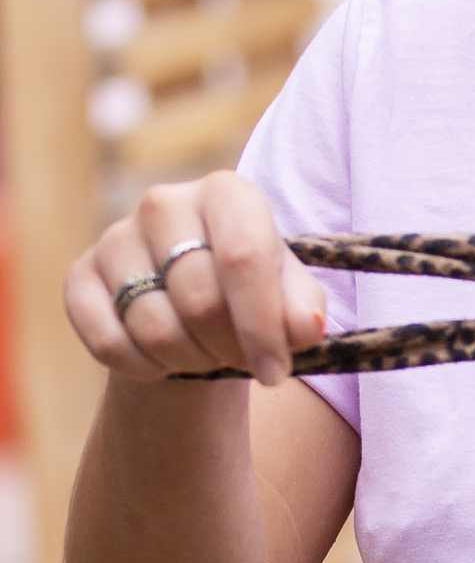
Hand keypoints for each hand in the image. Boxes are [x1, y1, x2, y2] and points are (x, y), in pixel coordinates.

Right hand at [63, 171, 326, 387]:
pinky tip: (163, 360)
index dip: (261, 324)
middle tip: (239, 359)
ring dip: (188, 360)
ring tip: (206, 355)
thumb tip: (307, 328)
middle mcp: (164, 203)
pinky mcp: (80, 274)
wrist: (185, 293)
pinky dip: (143, 367)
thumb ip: (302, 306)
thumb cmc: (249, 285)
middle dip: (228, 347)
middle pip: (199, 299)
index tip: (277, 372)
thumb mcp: (287, 290)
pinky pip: (108, 343)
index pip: (244, 258)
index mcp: (226, 191)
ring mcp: (116, 236)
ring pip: (153, 327)